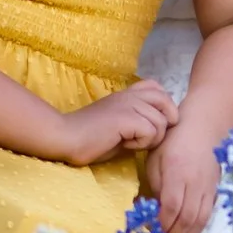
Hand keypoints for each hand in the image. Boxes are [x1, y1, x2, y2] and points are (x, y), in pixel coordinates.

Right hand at [55, 79, 178, 164]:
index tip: (150, 124)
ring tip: (130, 142)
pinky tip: (125, 145)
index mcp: (127, 94)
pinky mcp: (126, 118)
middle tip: (147, 137)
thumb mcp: (119, 126)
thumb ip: (138, 121)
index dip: (162, 106)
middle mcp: (130, 95)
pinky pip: (150, 131)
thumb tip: (159, 129)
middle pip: (166, 101)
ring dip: (151, 138)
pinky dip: (142, 143)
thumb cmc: (89, 138)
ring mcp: (128, 104)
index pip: (157, 88)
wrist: (66, 138)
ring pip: (161, 121)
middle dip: (165, 122)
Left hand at [143, 130, 219, 232]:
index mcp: (177, 172)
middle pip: (188, 218)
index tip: (154, 229)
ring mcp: (209, 187)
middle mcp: (196, 182)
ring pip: (201, 219)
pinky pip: (209, 213)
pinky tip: (188, 226)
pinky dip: (198, 225)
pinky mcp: (216, 189)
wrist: (203, 128)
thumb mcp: (155, 160)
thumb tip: (156, 209)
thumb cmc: (173, 142)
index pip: (172, 207)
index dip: (163, 223)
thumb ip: (155, 185)